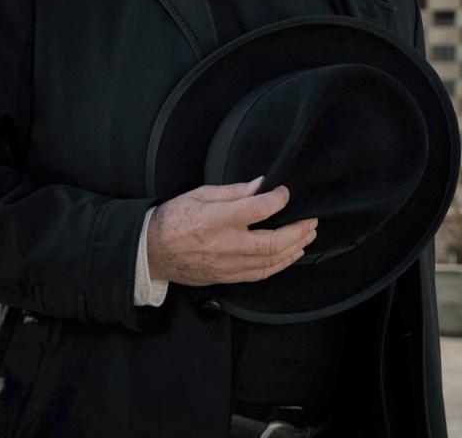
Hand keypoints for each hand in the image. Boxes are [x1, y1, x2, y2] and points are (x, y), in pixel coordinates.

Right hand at [147, 176, 316, 285]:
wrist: (150, 252)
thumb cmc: (173, 220)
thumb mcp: (200, 194)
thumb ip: (233, 191)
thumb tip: (260, 184)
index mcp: (216, 220)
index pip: (256, 210)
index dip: (278, 200)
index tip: (285, 193)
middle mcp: (224, 245)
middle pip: (271, 243)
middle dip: (298, 231)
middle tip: (311, 220)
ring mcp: (226, 264)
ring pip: (269, 262)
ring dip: (294, 248)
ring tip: (308, 236)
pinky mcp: (226, 277)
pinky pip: (259, 274)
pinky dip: (279, 265)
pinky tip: (292, 255)